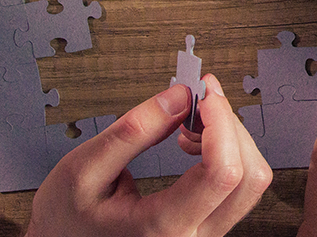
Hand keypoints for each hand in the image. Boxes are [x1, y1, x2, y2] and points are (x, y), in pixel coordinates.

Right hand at [26, 76, 270, 236]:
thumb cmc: (66, 218)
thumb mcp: (84, 168)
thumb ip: (134, 130)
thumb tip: (180, 96)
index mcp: (162, 229)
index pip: (223, 173)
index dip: (222, 123)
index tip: (205, 93)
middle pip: (249, 176)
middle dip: (230, 126)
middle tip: (199, 98)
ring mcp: (204, 235)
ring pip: (250, 181)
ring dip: (230, 139)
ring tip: (189, 123)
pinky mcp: (207, 226)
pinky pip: (237, 186)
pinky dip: (226, 153)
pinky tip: (193, 142)